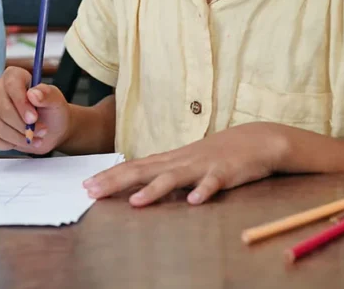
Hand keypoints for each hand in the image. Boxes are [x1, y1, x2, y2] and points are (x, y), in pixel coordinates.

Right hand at [0, 67, 70, 153]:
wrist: (51, 130)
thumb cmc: (52, 111)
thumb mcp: (57, 101)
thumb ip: (48, 95)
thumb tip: (34, 94)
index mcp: (14, 76)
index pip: (11, 84)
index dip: (21, 103)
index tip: (33, 118)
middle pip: (1, 108)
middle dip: (21, 124)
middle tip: (40, 131)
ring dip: (19, 137)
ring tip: (35, 137)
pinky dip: (9, 144)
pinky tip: (21, 141)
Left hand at [83, 123, 288, 206]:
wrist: (257, 140)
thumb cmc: (218, 154)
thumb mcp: (186, 161)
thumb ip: (164, 172)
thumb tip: (137, 182)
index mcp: (170, 159)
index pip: (134, 167)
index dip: (109, 176)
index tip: (86, 185)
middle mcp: (181, 160)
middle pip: (144, 170)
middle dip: (117, 181)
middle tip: (92, 191)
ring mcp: (202, 165)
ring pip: (175, 177)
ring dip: (155, 190)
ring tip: (135, 202)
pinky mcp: (225, 173)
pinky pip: (214, 183)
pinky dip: (204, 191)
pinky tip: (195, 201)